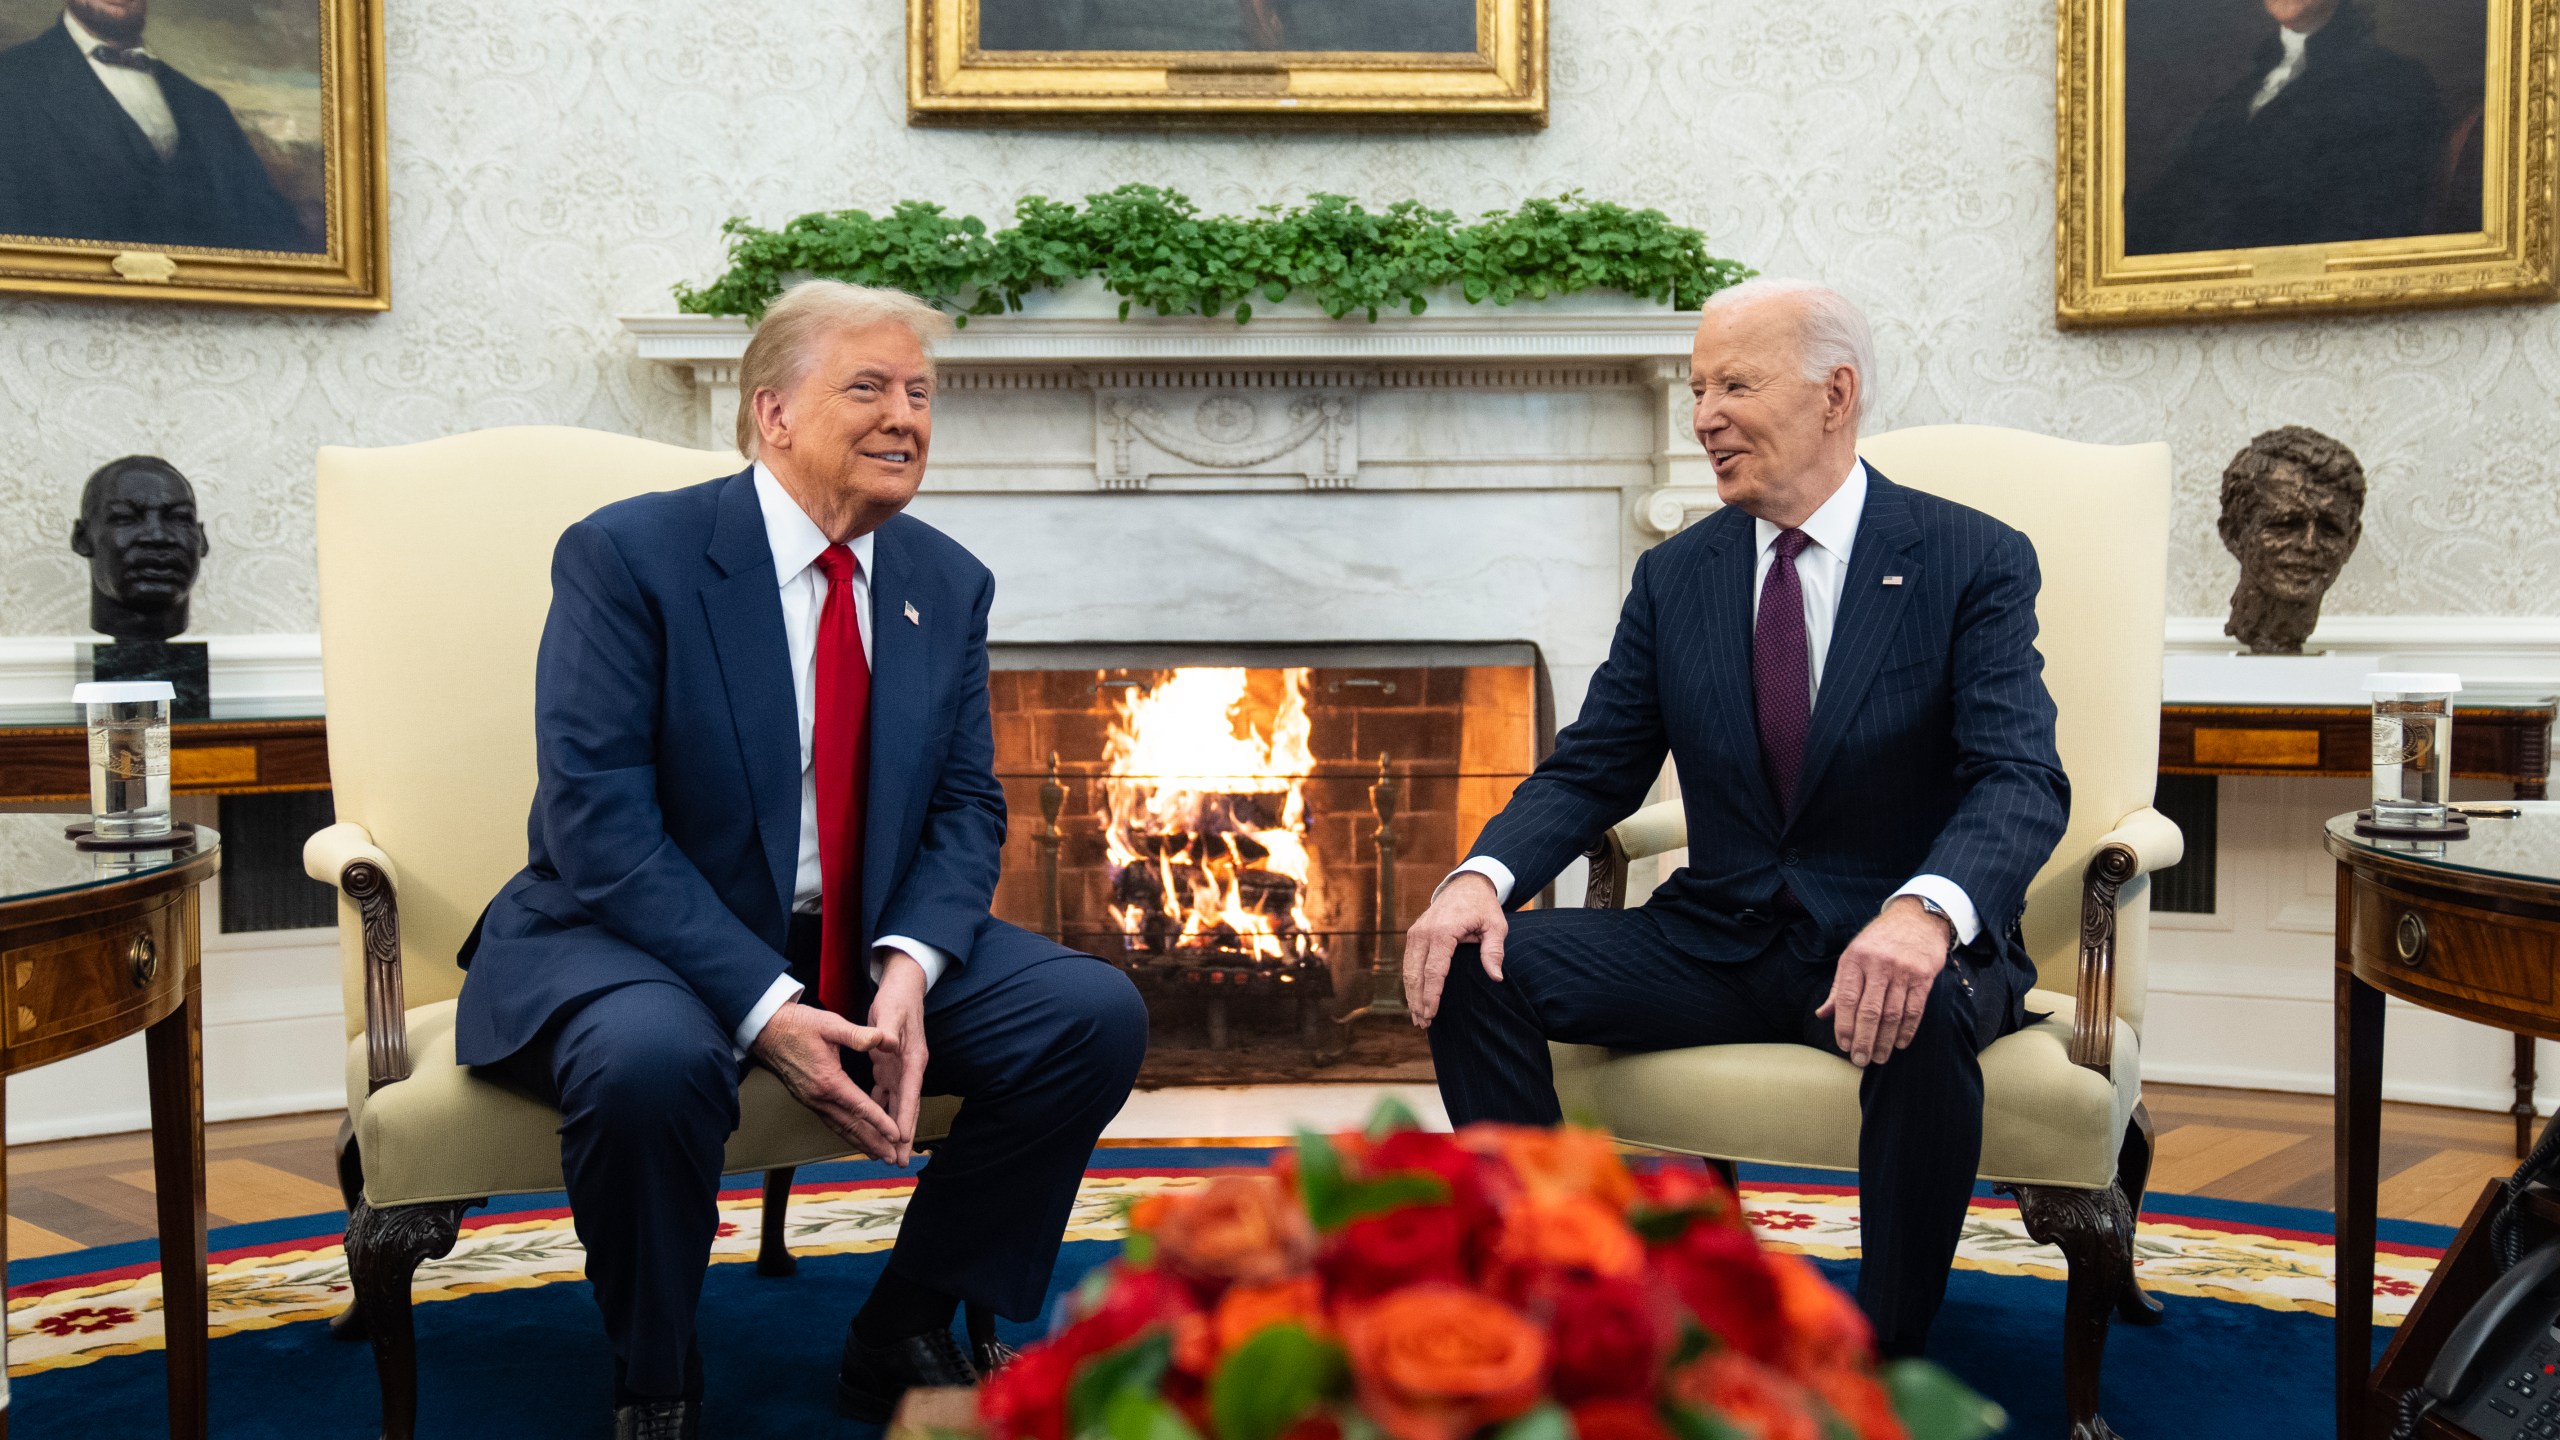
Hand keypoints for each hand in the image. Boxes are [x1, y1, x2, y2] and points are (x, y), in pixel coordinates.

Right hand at [750, 1001, 901, 1158]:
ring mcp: (811, 1100)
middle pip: (851, 1126)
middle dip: (873, 1143)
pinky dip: (845, 1132)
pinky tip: (854, 1137)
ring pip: (840, 1127)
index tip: (896, 1135)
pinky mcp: (807, 1099)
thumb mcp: (831, 1024)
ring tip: (877, 1155)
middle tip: (892, 1158)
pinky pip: (830, 1121)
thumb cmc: (799, 1025)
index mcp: (829, 1080)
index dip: (880, 1122)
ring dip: (860, 1142)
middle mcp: (819, 1096)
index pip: (860, 1107)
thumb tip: (884, 1039)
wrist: (766, 1030)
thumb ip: (858, 1034)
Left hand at [867, 950, 930, 1166]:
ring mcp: (901, 1069)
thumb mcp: (890, 1013)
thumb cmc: (897, 999)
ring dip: (892, 1128)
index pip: (909, 1095)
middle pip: (907, 1108)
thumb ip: (885, 1031)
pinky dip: (882, 1110)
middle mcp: (910, 1068)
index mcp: (912, 1059)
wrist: (903, 986)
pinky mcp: (891, 1066)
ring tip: (887, 1153)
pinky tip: (873, 1124)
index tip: (901, 1141)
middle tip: (897, 1162)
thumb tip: (885, 1043)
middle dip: (902, 1136)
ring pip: (897, 1105)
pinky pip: (886, 1094)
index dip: (905, 1119)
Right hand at [1402, 872, 1506, 1027]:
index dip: (1432, 995)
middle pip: (1415, 974)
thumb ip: (1494, 951)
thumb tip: (1496, 977)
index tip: (1431, 1014)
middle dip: (1418, 1001)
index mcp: (1443, 931)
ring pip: (1408, 970)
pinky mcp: (1414, 935)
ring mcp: (1415, 933)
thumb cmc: (1483, 907)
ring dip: (1411, 995)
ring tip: (1418, 1018)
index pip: (1434, 970)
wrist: (1466, 885)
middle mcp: (1424, 932)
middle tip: (1423, 1024)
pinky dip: (1410, 983)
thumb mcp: (1496, 926)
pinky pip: (1408, 963)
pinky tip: (1415, 999)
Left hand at [1817, 897, 1953, 1066]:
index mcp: (1855, 959)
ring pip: (1892, 1014)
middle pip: (1869, 1011)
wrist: (1916, 918)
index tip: (1844, 1046)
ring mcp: (1902, 971)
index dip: (1844, 1026)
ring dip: (1885, 1040)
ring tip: (1879, 1057)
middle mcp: (1878, 965)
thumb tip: (1822, 1014)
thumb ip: (1839, 987)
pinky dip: (1907, 1030)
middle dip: (1864, 1040)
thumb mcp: (1853, 956)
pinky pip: (1915, 1009)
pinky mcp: (1923, 976)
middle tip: (1860, 1060)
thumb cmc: (1879, 940)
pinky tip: (1900, 1043)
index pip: (1847, 1000)